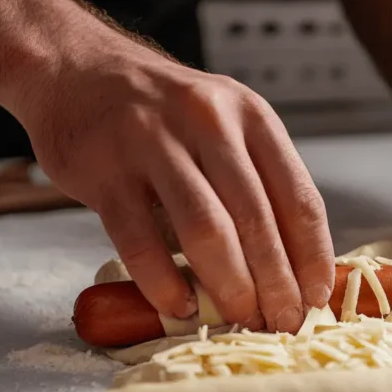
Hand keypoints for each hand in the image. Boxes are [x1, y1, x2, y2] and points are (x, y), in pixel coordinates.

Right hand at [14, 44, 333, 332]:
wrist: (75, 69)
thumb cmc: (157, 109)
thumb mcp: (222, 122)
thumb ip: (254, 178)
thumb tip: (291, 263)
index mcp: (250, 116)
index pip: (299, 198)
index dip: (313, 258)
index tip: (316, 297)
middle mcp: (207, 122)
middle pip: (256, 220)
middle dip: (276, 284)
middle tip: (282, 322)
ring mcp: (152, 144)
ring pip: (206, 231)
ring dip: (229, 287)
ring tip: (239, 319)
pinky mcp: (105, 172)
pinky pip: (141, 242)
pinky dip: (163, 284)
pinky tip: (178, 306)